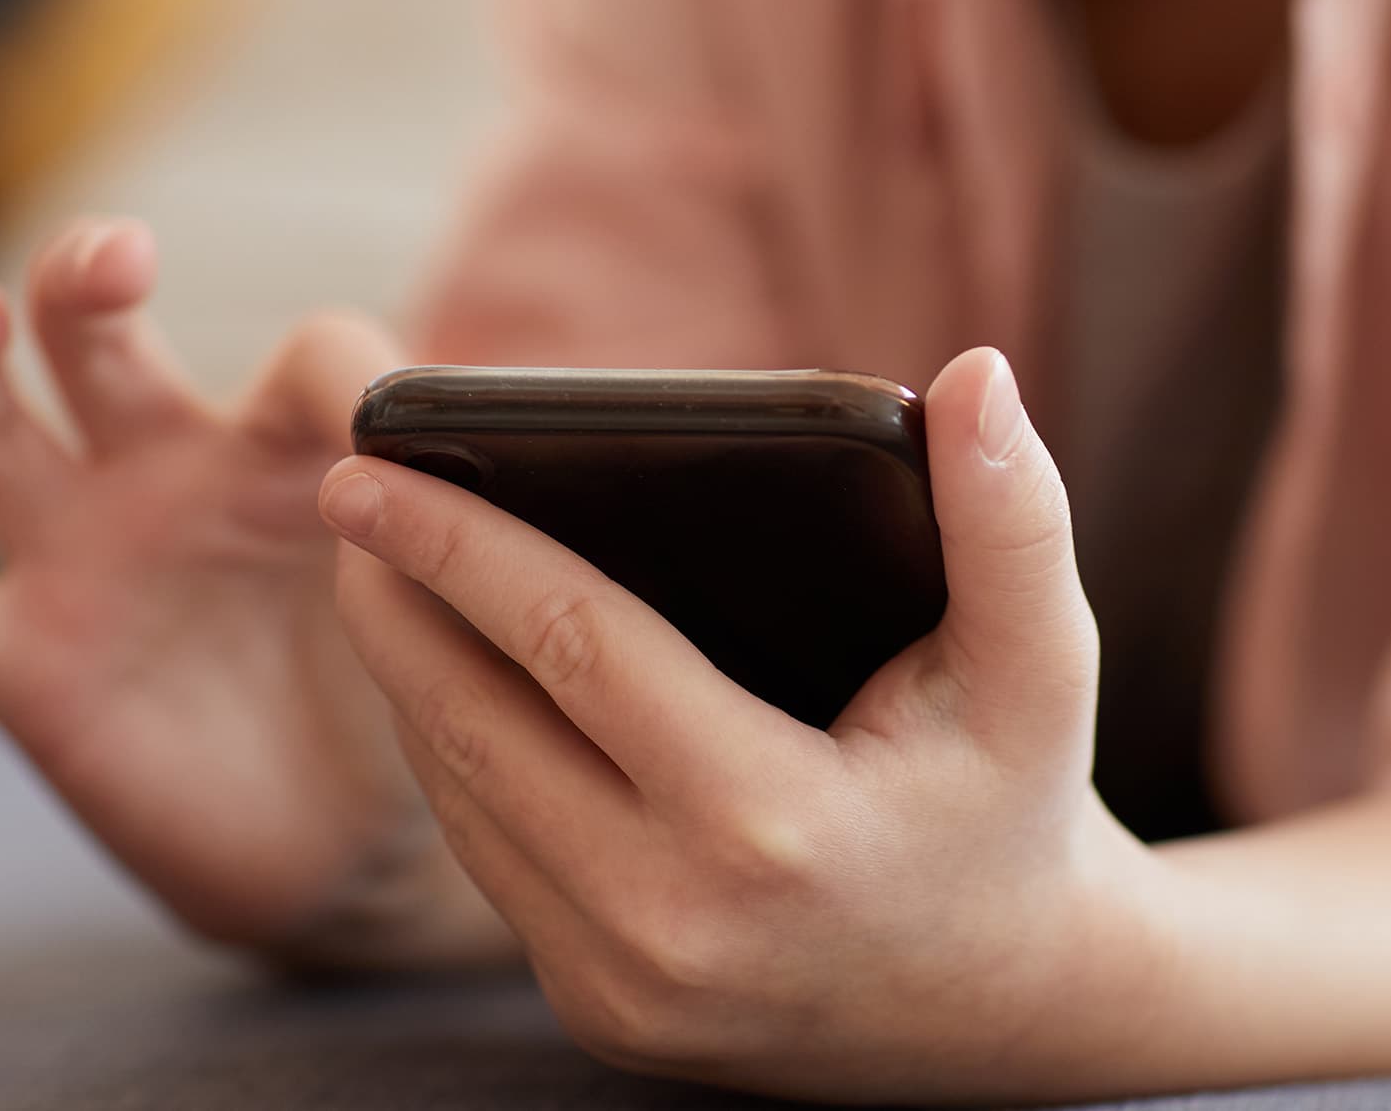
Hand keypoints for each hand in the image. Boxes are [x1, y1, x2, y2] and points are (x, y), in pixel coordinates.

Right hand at [0, 220, 503, 964]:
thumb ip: (457, 522)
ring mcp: (81, 558)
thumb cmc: (392, 674)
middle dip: (86, 278)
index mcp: (279, 443)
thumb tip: (494, 457)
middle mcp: (164, 472)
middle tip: (116, 262)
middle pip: (96, 338)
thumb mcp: (438, 588)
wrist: (339, 839)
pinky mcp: (24, 660)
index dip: (339, 377)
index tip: (378, 422)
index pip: (303, 355)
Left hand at [316, 347, 1162, 1100]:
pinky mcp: (604, 1016)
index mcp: (770, 828)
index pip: (574, 646)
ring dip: (412, 683)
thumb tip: (978, 375)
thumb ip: (1011, 516)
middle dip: (395, 604)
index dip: (461, 544)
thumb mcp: (1041, 663)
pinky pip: (496, 865)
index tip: (372, 467)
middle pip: (478, 726)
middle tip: (349, 499)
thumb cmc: (1015, 802)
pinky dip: (458, 766)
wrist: (1018, 1013)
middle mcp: (675, 924)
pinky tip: (450, 683)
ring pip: (468, 802)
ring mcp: (627, 988)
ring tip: (384, 574)